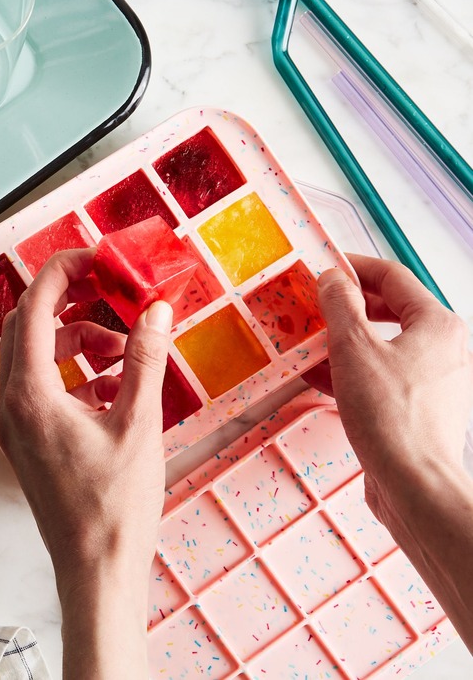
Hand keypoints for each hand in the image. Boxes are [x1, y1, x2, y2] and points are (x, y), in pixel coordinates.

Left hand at [0, 248, 172, 678]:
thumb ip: (144, 359)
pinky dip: (73, 370)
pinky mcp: (26, 438)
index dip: (64, 271)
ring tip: (122, 349)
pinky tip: (113, 385)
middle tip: (111, 293)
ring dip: (76, 338)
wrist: (96, 570)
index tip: (98, 257)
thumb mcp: (139, 423)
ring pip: (35, 353)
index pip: (36, 306)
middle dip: (70, 301)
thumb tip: (155, 310)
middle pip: (28, 323)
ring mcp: (13, 422)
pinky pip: (42, 384)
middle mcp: (10, 402)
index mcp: (30, 392)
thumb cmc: (116, 505)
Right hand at [305, 254, 472, 518]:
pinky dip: (351, 370)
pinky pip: (381, 375)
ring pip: (382, 345)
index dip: (353, 267)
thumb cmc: (389, 415)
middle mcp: (443, 348)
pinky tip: (319, 376)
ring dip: (343, 341)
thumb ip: (340, 305)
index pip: (393, 277)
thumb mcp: (353, 348)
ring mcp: (433, 379)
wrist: (413, 485)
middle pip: (389, 310)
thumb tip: (331, 279)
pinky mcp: (418, 407)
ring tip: (308, 340)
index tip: (322, 268)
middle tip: (312, 305)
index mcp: (437, 324)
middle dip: (346, 307)